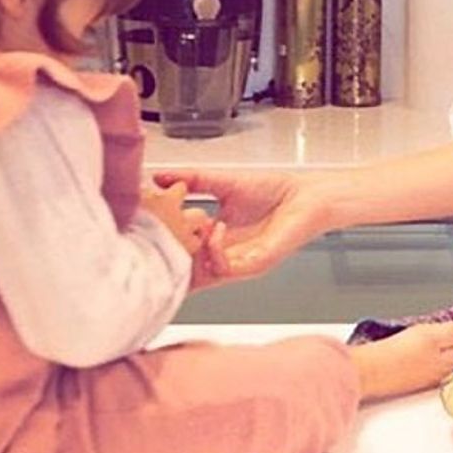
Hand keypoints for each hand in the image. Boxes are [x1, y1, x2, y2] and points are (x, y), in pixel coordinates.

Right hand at [151, 170, 339, 281]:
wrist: (308, 194)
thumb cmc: (274, 191)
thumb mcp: (222, 182)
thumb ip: (190, 180)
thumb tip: (158, 176)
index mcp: (214, 239)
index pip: (180, 254)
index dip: (162, 246)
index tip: (144, 233)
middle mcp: (224, 256)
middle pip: (186, 272)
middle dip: (168, 259)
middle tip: (152, 242)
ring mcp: (238, 263)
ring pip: (202, 276)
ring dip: (189, 255)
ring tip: (183, 232)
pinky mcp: (255, 264)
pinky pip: (227, 268)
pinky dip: (215, 250)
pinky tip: (214, 229)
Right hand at [348, 321, 452, 401]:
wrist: (370, 371)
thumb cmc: (399, 354)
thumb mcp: (432, 336)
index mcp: (448, 363)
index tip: (447, 323)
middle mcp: (437, 374)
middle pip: (448, 352)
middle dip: (443, 340)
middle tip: (430, 328)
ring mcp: (421, 378)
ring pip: (432, 357)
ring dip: (428, 346)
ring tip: (415, 335)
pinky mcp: (405, 379)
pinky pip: (416, 362)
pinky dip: (413, 354)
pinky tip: (403, 347)